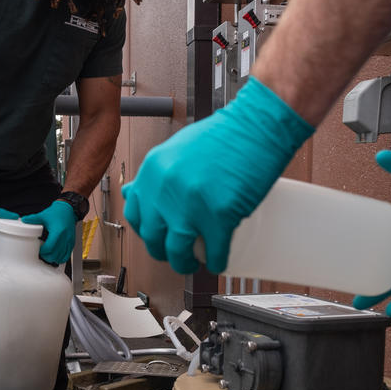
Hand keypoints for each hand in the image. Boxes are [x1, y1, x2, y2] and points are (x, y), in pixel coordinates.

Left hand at [21, 200, 77, 264]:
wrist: (68, 210)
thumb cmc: (56, 212)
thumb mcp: (44, 215)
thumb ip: (33, 219)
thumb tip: (24, 220)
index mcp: (58, 232)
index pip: (49, 248)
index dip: (42, 252)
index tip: (38, 250)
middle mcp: (65, 238)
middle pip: (55, 255)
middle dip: (47, 257)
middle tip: (41, 254)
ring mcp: (69, 241)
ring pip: (61, 257)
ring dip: (53, 258)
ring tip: (47, 255)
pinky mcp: (72, 242)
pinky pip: (67, 255)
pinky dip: (61, 258)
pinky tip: (55, 256)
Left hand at [121, 76, 313, 272]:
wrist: (257, 126)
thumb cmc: (224, 134)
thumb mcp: (177, 149)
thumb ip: (156, 173)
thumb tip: (133, 193)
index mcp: (153, 170)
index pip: (135, 214)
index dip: (146, 231)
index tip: (158, 235)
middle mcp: (165, 189)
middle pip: (154, 238)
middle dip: (164, 252)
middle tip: (177, 252)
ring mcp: (191, 205)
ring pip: (178, 253)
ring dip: (185, 264)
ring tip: (195, 262)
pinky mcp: (220, 216)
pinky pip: (214, 252)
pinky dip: (217, 262)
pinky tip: (219, 262)